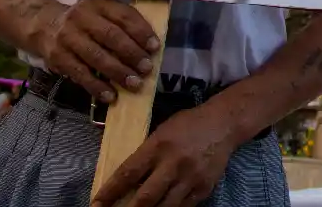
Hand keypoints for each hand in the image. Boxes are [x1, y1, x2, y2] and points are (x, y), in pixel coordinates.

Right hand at [34, 0, 159, 102]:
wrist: (44, 25)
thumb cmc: (85, 21)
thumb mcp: (102, 11)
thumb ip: (123, 21)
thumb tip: (150, 46)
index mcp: (98, 4)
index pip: (123, 16)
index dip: (141, 32)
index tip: (155, 47)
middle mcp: (82, 18)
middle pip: (111, 36)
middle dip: (132, 54)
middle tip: (147, 69)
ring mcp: (68, 38)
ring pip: (97, 57)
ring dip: (118, 72)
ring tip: (135, 84)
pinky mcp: (58, 58)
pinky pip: (80, 74)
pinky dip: (97, 86)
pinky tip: (111, 96)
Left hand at [92, 102, 238, 206]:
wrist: (224, 123)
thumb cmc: (188, 124)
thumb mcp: (162, 131)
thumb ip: (146, 153)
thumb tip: (125, 178)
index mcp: (159, 145)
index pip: (128, 173)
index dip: (110, 192)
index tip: (97, 204)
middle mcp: (174, 163)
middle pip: (145, 197)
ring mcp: (190, 177)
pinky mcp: (203, 188)